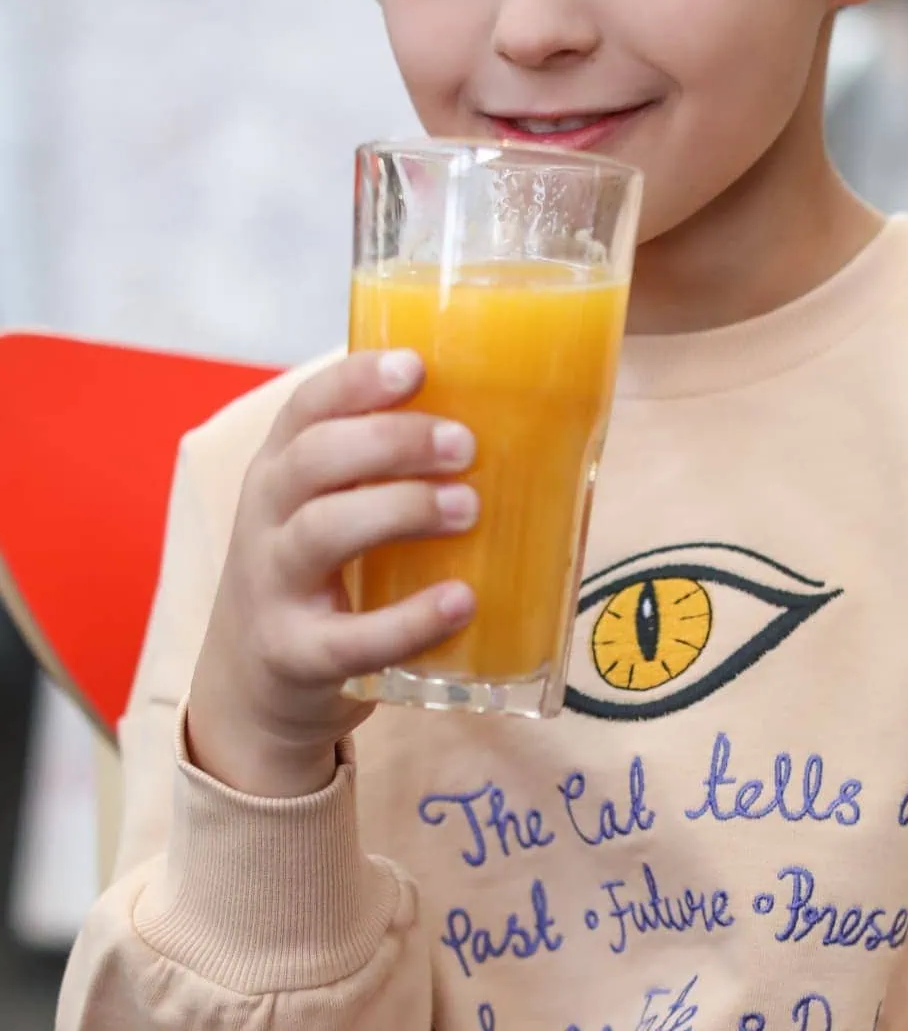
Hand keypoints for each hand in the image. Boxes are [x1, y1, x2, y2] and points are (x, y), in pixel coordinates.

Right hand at [187, 349, 477, 796]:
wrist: (254, 690)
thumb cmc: (321, 573)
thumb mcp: (331, 506)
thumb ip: (387, 467)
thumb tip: (505, 417)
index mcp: (281, 467)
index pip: (307, 406)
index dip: (357, 380)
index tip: (415, 366)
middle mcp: (266, 517)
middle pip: (315, 458)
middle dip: (393, 441)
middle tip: (464, 445)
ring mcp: (273, 587)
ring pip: (323, 532)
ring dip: (402, 510)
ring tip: (468, 508)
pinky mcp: (296, 655)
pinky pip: (350, 637)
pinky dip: (409, 620)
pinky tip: (459, 601)